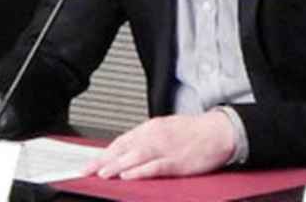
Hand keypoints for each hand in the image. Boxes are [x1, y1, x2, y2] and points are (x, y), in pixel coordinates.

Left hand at [84, 111, 235, 179]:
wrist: (218, 131)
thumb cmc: (193, 131)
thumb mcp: (165, 129)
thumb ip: (145, 139)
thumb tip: (126, 151)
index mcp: (150, 128)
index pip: (121, 141)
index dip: (104, 153)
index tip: (90, 163)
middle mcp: (154, 136)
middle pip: (123, 149)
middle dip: (103, 161)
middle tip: (87, 171)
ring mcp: (165, 149)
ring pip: (135, 157)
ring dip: (116, 166)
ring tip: (102, 174)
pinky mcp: (177, 161)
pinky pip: (154, 167)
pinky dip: (140, 171)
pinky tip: (128, 176)